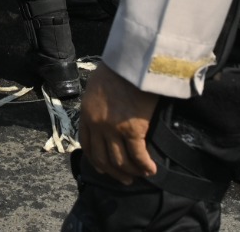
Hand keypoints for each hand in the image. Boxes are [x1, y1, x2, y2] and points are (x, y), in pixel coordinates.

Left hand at [77, 63, 159, 184]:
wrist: (132, 60)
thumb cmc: (119, 68)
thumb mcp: (98, 87)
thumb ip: (99, 105)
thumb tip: (108, 115)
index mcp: (87, 113)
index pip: (87, 144)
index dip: (96, 160)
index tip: (104, 168)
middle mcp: (97, 125)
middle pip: (102, 158)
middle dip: (114, 172)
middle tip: (125, 179)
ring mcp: (114, 129)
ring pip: (120, 161)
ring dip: (130, 172)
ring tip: (140, 176)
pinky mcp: (133, 129)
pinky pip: (138, 156)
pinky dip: (145, 166)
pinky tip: (152, 170)